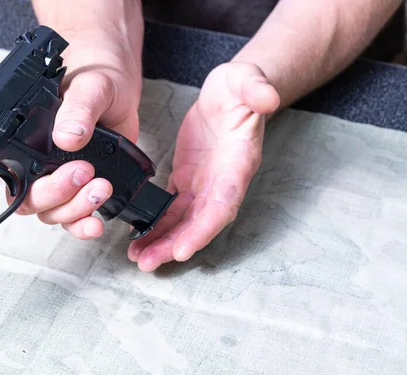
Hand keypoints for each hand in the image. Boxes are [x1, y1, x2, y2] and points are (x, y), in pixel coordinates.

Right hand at [0, 28, 142, 238]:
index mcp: (21, 136)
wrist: (119, 81)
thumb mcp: (88, 85)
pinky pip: (74, 216)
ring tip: (99, 187)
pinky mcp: (82, 187)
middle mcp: (35, 161)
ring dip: (73, 208)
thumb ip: (78, 109)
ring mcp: (59, 177)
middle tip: (81, 171)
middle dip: (52, 193)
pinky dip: (83, 224)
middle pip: (26, 199)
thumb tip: (69, 135)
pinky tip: (95, 221)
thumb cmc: (95, 74)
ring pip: (50, 212)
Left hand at [128, 62, 279, 270]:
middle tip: (146, 263)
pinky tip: (138, 236)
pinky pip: (171, 208)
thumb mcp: (247, 79)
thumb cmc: (241, 87)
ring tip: (137, 257)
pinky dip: (156, 224)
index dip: (204, 229)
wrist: (229, 91)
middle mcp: (221, 181)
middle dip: (174, 245)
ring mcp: (203, 183)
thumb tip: (269, 97)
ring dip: (161, 241)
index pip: (223, 204)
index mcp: (237, 164)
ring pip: (183, 221)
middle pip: (199, 223)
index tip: (183, 249)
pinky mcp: (187, 179)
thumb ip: (256, 88)